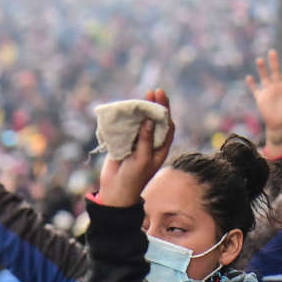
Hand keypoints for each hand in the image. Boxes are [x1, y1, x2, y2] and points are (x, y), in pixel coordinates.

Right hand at [97, 89, 173, 207]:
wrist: (116, 190)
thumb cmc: (134, 178)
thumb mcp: (143, 159)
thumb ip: (146, 139)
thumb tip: (150, 119)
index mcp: (160, 147)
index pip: (166, 124)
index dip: (165, 110)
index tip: (161, 97)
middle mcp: (150, 142)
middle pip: (154, 119)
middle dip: (154, 105)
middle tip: (152, 90)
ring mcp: (136, 142)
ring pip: (139, 122)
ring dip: (138, 111)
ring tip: (137, 99)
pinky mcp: (122, 143)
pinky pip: (125, 128)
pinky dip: (124, 119)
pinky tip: (123, 110)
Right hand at [245, 50, 281, 136]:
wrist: (280, 125)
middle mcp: (277, 87)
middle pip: (275, 72)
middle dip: (273, 62)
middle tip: (272, 51)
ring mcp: (268, 92)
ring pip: (264, 78)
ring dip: (262, 69)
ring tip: (259, 59)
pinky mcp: (260, 98)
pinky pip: (255, 89)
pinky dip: (252, 84)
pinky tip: (249, 77)